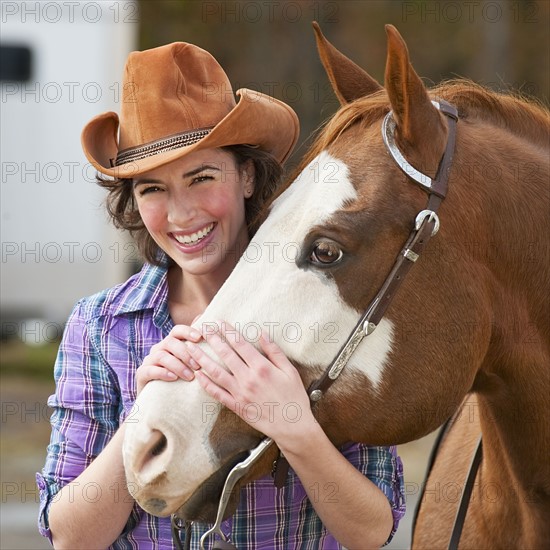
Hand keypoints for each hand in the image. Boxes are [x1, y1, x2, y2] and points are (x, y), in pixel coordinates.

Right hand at [136, 325, 201, 394]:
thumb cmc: (179, 377)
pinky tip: (173, 378)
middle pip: (170, 342)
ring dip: (177, 365)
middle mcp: (158, 348)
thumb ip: (196, 347)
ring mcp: (149, 360)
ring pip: (161, 356)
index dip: (188, 331)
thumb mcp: (188, 362)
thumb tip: (206, 326)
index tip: (199, 338)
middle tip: (198, 366)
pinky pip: (150, 370)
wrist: (158, 399)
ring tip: (190, 377)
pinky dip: (163, 373)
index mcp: (170, 343)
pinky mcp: (141, 374)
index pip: (177, 330)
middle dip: (185, 353)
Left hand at [187, 322, 316, 443]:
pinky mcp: (236, 406)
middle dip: (212, 339)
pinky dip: (205, 384)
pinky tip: (198, 375)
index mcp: (262, 367)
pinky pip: (217, 393)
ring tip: (191, 349)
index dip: (228, 331)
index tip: (219, 322)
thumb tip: (262, 333)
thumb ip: (274, 351)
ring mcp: (240, 393)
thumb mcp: (290, 370)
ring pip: (216, 373)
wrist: (292, 426)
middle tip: (202, 328)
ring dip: (202, 359)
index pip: (240, 344)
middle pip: (225, 354)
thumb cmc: (294, 397)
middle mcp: (248, 378)